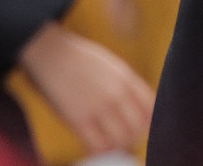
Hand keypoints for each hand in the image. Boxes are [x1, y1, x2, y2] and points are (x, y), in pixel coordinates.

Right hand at [19, 22, 153, 155]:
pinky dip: (99, 150)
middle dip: (132, 135)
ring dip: (116, 144)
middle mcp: (116, 93)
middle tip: (122, 137)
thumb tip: (136, 106)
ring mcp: (98, 107)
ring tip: (108, 142)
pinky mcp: (78, 119)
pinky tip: (94, 144)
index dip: (147, 120)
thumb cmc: (79, 58)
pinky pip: (98, 145)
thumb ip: (125, 84)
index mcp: (126, 78)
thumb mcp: (110, 64)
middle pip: (138, 127)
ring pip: (121, 140)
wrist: (51, 53)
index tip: (138, 125)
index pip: (150, 108)